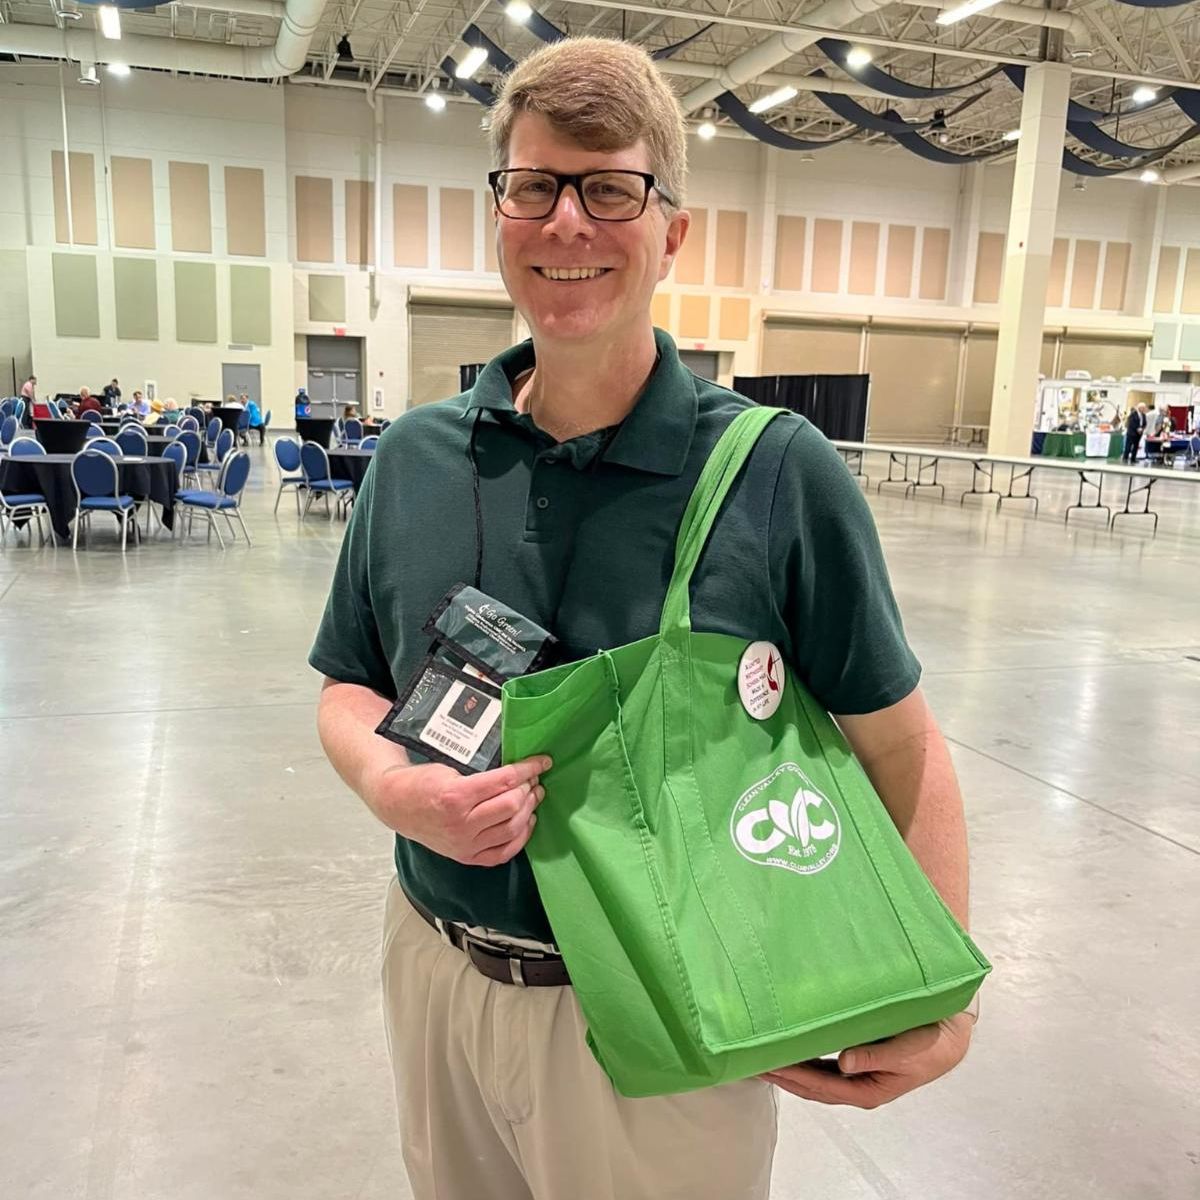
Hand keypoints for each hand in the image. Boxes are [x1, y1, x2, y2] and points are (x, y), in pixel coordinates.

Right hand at [365, 756, 550, 867]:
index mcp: (456, 796)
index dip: (528, 769)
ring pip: (511, 829)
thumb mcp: (449, 768)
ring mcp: (464, 844)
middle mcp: (461, 824)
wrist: (396, 805)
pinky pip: (503, 853)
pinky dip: (520, 837)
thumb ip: (481, 772)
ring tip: (534, 796)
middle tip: (534, 779)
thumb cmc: (422, 782)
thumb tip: (517, 769)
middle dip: (529, 789)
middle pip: (511, 806)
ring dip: (529, 810)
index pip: (504, 781)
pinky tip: (527, 821)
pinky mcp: (466, 857)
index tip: (542, 762)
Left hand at [761, 1013, 973, 1109]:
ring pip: (814, 1075)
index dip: (792, 1077)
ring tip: (762, 1054)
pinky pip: (823, 1062)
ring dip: (789, 1067)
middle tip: (752, 1062)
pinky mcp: (857, 1058)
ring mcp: (856, 1073)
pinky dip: (804, 1056)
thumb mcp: (909, 1050)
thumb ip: (876, 1056)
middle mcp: (858, 1085)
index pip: (820, 1087)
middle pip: (811, 1085)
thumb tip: (845, 1063)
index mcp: (868, 1090)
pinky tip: (790, 1046)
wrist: (950, 1034)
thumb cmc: (932, 1043)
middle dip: (782, 1075)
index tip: (768, 1066)